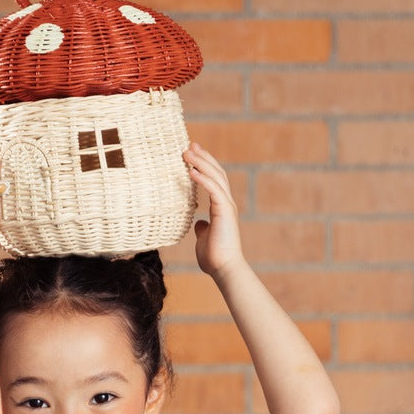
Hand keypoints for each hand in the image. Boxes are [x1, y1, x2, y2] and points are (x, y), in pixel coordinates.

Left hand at [184, 142, 246, 282]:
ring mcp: (227, 205)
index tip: (192, 154)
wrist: (224, 268)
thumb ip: (202, 228)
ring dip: (200, 162)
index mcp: (221, 207)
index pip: (214, 180)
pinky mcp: (225, 211)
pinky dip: (202, 178)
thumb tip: (198, 223)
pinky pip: (213, 189)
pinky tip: (191, 170)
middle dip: (203, 157)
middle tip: (189, 145)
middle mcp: (226, 203)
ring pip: (215, 177)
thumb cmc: (214, 257)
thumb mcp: (204, 238)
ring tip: (186, 152)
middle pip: (216, 172)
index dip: (204, 165)